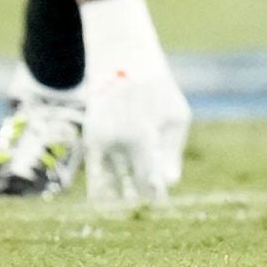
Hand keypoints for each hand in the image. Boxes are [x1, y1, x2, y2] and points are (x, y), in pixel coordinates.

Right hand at [78, 0, 189, 206]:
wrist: (122, 62)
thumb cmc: (157, 91)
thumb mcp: (175, 118)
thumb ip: (171, 153)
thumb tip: (167, 184)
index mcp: (140, 139)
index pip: (147, 183)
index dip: (155, 196)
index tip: (162, 203)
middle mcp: (114, 144)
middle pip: (127, 186)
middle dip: (139, 197)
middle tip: (150, 203)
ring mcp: (99, 143)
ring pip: (108, 184)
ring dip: (121, 194)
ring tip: (135, 199)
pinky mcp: (90, 141)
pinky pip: (97, 172)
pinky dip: (108, 183)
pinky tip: (120, 188)